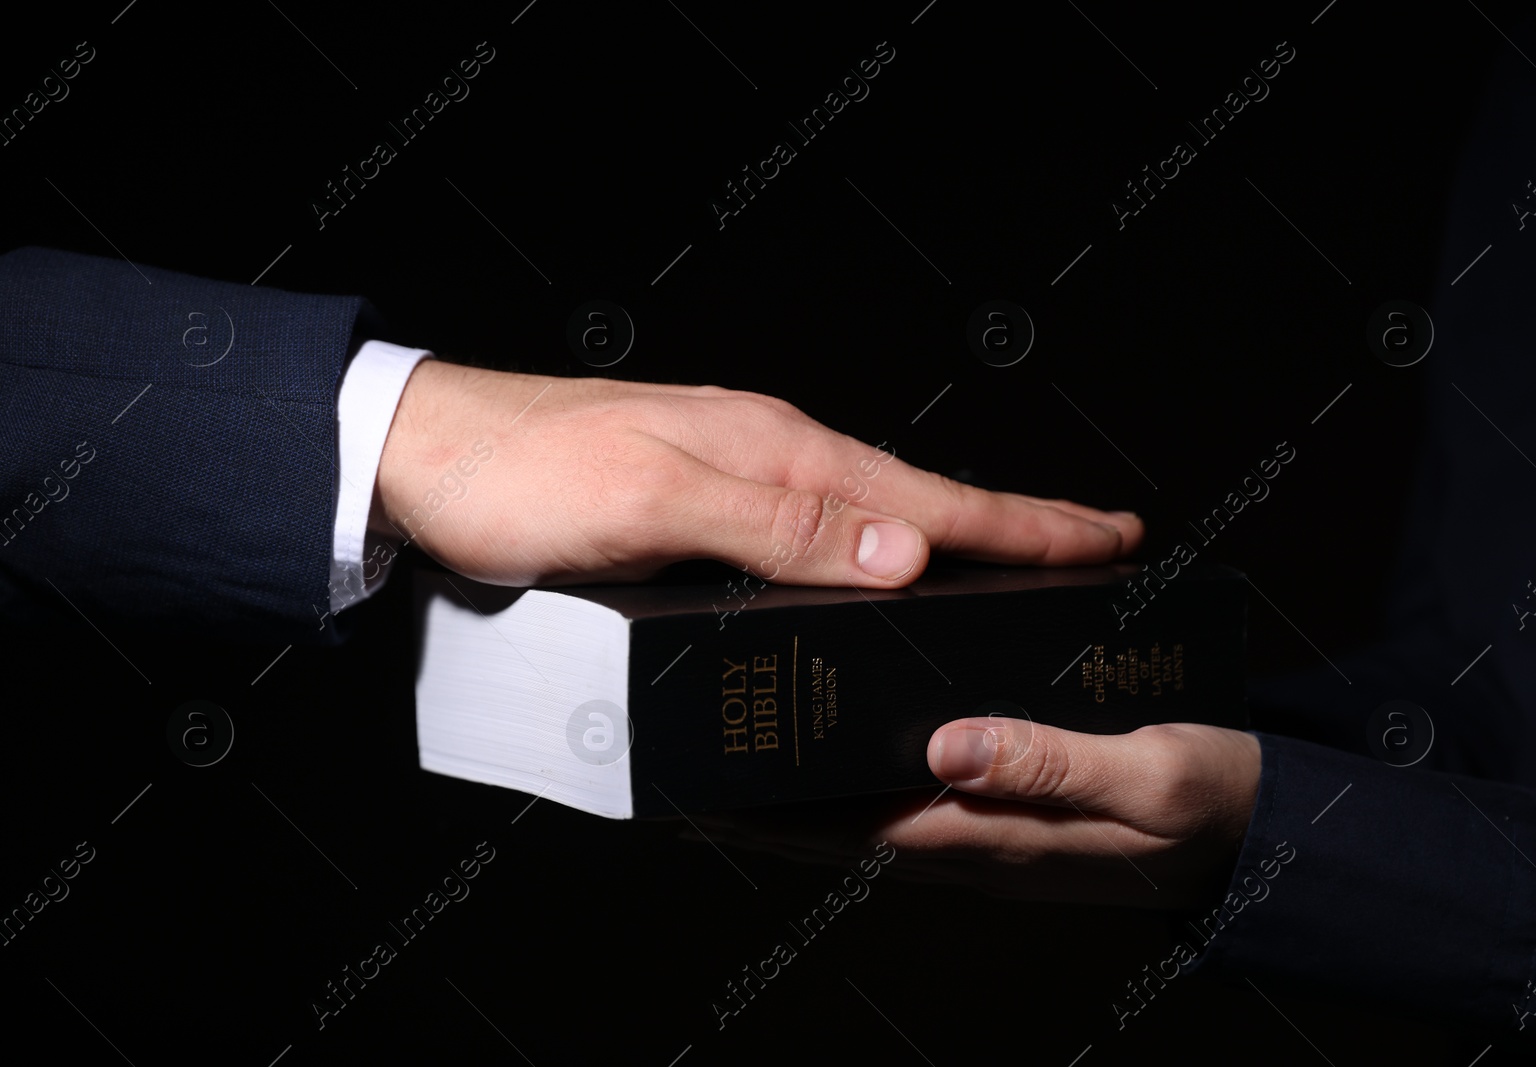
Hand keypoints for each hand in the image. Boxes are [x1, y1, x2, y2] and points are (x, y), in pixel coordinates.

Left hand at [372, 360, 1143, 586]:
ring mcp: (736, 469)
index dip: (1023, 525)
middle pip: (916, 498)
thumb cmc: (521, 478)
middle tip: (1093, 544)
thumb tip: (903, 549)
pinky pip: (814, 524)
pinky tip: (875, 567)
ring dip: (947, 534)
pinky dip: (871, 543)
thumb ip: (775, 525)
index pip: (927, 497)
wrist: (420, 453)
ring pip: (868, 510)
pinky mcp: (700, 495)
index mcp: (775, 451)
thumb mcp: (649, 504)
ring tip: (1009, 558)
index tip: (1108, 535)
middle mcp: (768, 452)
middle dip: (1012, 526)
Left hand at [697, 721, 1260, 909]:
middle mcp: (962, 834)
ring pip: (857, 804)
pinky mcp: (991, 799)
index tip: (691, 788)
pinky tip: (828, 737)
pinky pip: (897, 786)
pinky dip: (847, 767)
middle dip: (752, 801)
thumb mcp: (1145, 776)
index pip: (845, 826)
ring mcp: (974, 821)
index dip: (764, 812)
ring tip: (726, 744)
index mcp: (986, 831)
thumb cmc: (1205, 806)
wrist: (1253, 831)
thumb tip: (947, 746)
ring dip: (791, 786)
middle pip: (831, 821)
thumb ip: (1050, 763)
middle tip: (674, 760)